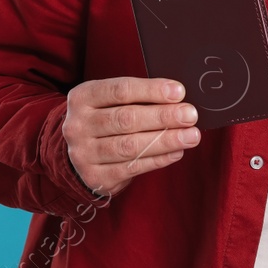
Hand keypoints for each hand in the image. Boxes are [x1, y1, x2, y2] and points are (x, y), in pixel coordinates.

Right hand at [63, 77, 198, 197]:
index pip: (120, 90)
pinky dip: (158, 159)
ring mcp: (83, 153)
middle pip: (126, 119)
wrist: (76, 155)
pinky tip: (176, 152)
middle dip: (163, 117)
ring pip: (130, 146)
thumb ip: (138, 97)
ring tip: (191, 136)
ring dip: (165, 140)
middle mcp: (78, 125)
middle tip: (190, 115)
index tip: (179, 92)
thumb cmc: (104, 119)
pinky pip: (132, 167)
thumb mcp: (110, 102)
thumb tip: (178, 98)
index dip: (152, 90)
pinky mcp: (95, 177)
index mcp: (83, 97)